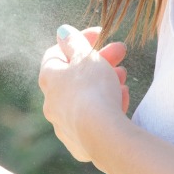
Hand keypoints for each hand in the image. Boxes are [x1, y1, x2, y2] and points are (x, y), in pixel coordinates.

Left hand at [39, 25, 128, 161]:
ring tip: (124, 78)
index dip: (80, 40)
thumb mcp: (86, 56)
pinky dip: (105, 105)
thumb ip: (74, 41)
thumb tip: (62, 32)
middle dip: (99, 61)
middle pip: (75, 74)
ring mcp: (64, 123)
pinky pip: (92, 117)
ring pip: (85, 96)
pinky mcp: (78, 142)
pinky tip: (121, 100)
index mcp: (49, 78)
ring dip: (105, 82)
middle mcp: (51, 101)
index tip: (100, 35)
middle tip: (120, 52)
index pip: (59, 51)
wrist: (102, 134)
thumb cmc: (93, 89)